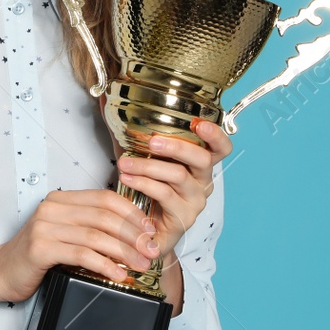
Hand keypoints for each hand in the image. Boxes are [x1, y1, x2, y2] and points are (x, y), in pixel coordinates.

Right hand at [0, 188, 163, 302]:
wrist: (0, 272)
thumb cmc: (36, 257)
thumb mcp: (66, 235)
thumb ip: (91, 229)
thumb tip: (134, 236)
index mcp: (61, 200)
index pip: (106, 198)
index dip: (132, 213)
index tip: (151, 230)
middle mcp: (52, 208)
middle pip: (104, 216)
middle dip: (134, 234)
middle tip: (152, 251)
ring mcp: (44, 227)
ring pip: (96, 235)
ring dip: (124, 251)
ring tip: (141, 264)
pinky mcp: (40, 248)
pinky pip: (82, 254)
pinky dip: (105, 265)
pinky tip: (117, 274)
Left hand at [100, 93, 231, 262]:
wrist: (144, 232)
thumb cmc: (146, 191)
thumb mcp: (145, 160)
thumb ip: (135, 135)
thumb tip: (108, 98)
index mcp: (200, 166)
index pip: (221, 148)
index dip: (215, 135)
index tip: (199, 123)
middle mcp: (203, 182)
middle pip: (203, 159)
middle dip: (176, 146)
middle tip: (151, 142)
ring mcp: (195, 202)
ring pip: (178, 176)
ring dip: (149, 166)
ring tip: (124, 163)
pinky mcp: (182, 218)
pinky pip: (165, 195)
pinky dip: (144, 184)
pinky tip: (128, 179)